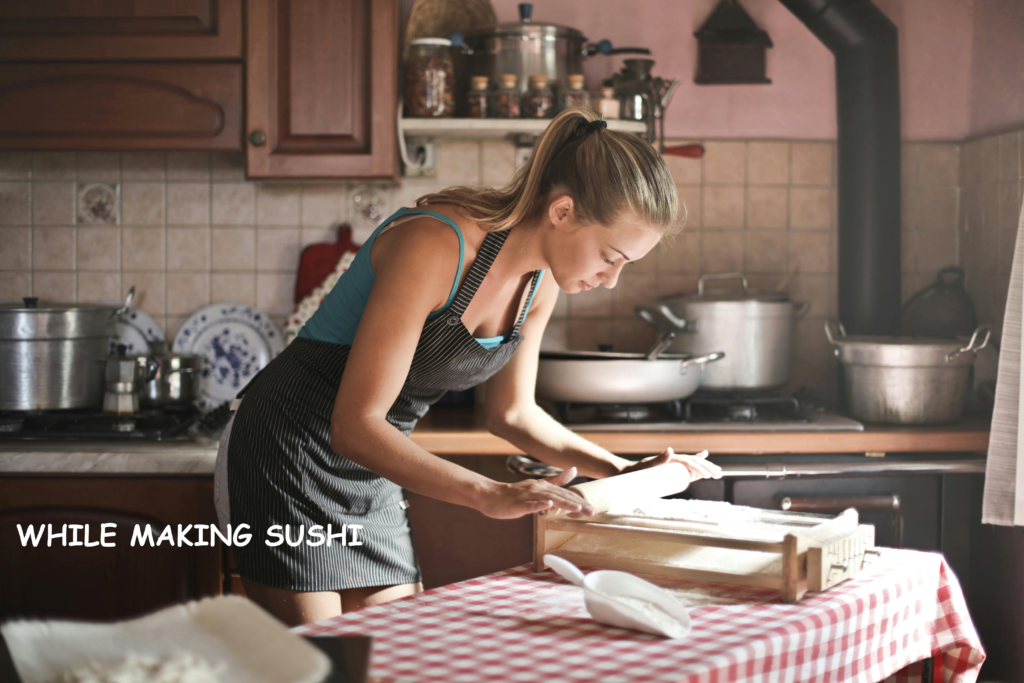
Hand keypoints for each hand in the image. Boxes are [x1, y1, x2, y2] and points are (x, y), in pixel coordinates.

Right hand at [476, 467, 597, 519]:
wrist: (490, 495)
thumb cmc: (514, 494)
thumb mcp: (538, 486)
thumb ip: (557, 479)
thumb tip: (574, 470)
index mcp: (544, 486)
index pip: (566, 494)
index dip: (581, 501)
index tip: (593, 509)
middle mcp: (538, 489)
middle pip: (561, 497)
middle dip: (578, 504)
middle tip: (593, 512)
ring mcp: (527, 496)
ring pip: (548, 499)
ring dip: (564, 503)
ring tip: (578, 508)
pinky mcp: (518, 504)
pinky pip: (529, 505)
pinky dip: (539, 505)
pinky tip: (548, 506)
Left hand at [619, 448, 721, 480]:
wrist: (627, 471)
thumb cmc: (636, 471)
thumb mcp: (646, 466)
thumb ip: (658, 459)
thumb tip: (670, 450)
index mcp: (671, 459)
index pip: (690, 462)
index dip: (701, 468)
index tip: (710, 475)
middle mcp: (673, 459)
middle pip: (695, 462)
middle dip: (708, 467)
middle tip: (719, 474)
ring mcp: (673, 463)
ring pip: (693, 464)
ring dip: (705, 466)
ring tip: (717, 470)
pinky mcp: (671, 468)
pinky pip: (686, 465)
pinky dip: (695, 461)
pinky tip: (703, 455)